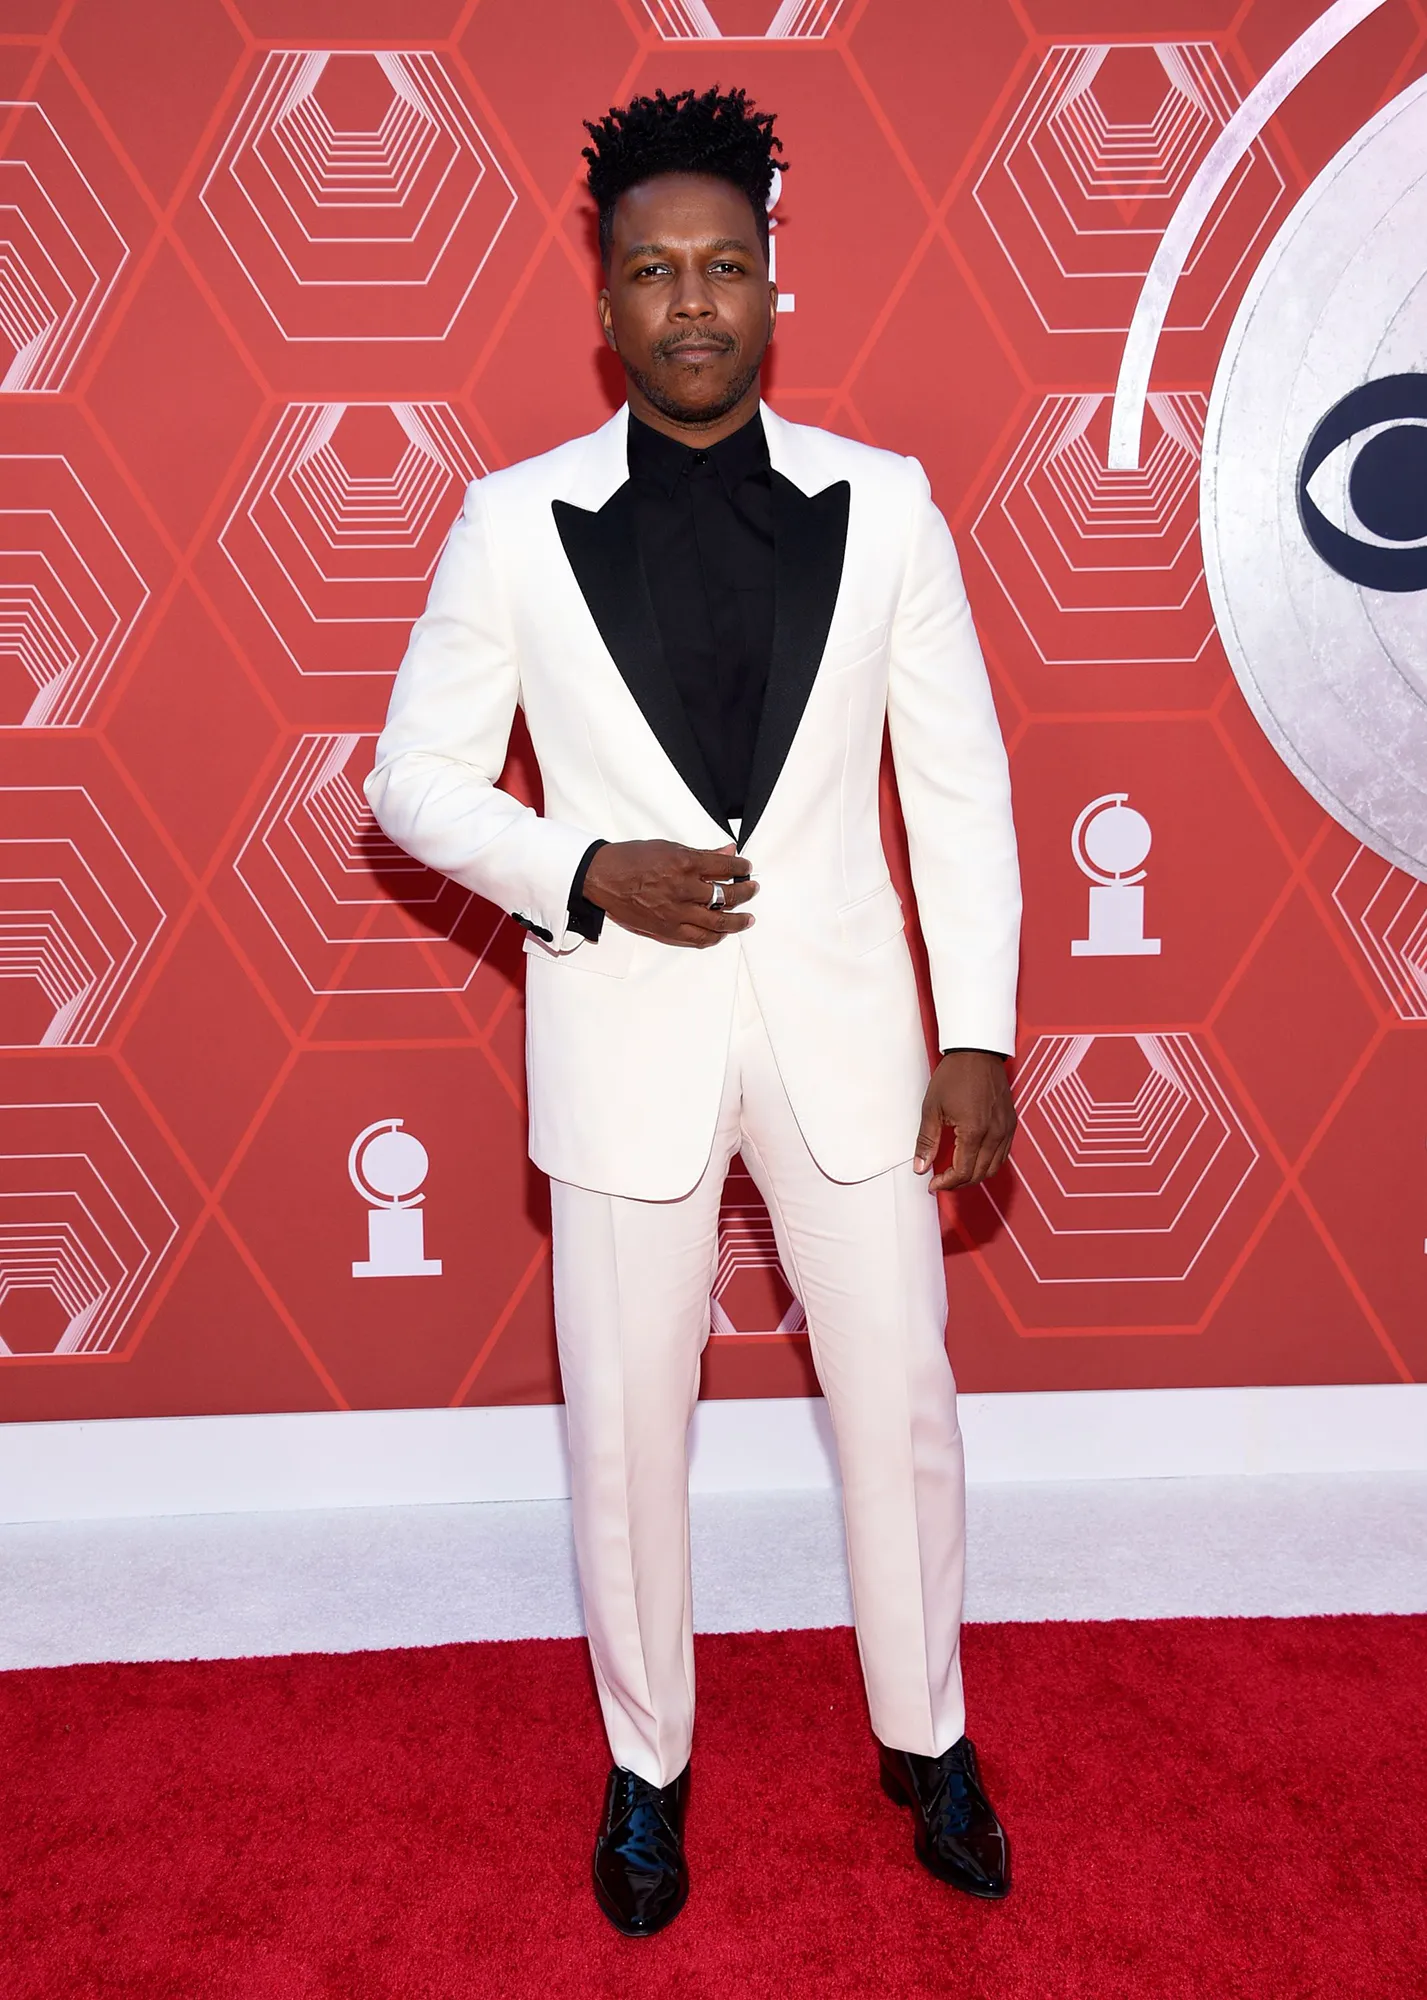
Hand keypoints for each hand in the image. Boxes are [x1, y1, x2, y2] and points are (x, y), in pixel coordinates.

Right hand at [582, 840, 756, 947]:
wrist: (602, 878)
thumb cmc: (631, 860)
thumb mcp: (668, 847)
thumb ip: (702, 853)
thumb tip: (728, 850)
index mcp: (683, 863)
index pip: (724, 866)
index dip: (740, 866)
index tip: (746, 866)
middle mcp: (682, 889)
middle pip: (726, 895)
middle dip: (745, 892)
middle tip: (752, 889)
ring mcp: (676, 912)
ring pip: (718, 921)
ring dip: (738, 920)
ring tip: (748, 918)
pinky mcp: (667, 930)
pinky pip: (698, 938)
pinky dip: (715, 936)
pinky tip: (723, 932)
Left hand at [913, 1051, 1015, 1192]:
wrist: (976, 1051)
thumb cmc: (954, 1075)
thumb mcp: (932, 1108)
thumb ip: (926, 1141)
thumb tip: (920, 1167)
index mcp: (974, 1131)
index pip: (963, 1172)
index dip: (947, 1183)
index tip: (933, 1184)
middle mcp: (995, 1133)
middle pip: (980, 1174)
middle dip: (959, 1182)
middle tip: (942, 1181)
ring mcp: (1006, 1129)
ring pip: (994, 1167)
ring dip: (975, 1175)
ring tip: (956, 1173)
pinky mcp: (1011, 1123)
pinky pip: (1003, 1153)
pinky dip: (989, 1162)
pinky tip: (974, 1158)